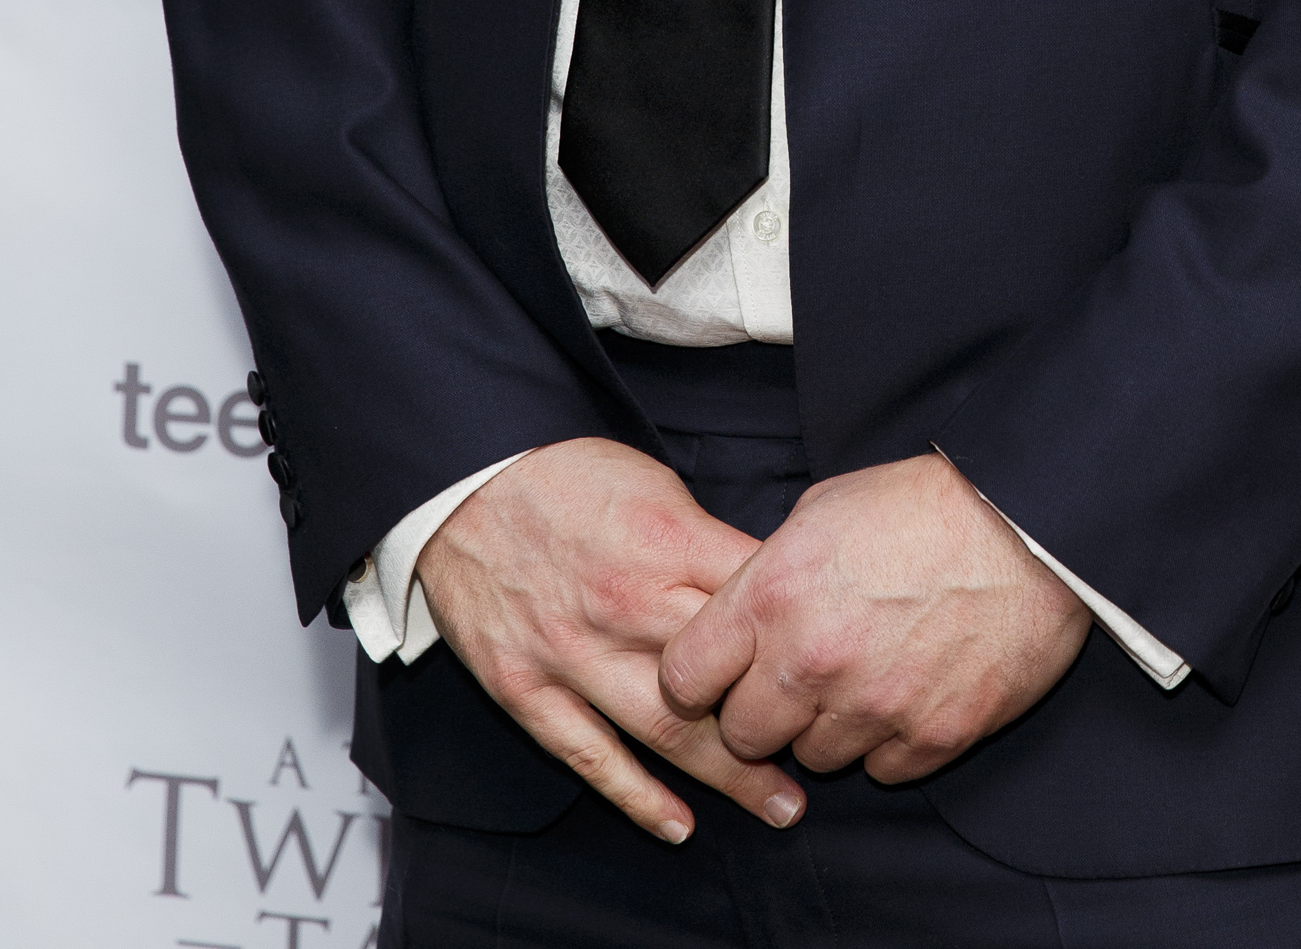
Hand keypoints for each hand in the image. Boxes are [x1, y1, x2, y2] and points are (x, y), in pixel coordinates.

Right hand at [417, 436, 807, 843]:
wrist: (464, 481)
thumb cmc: (566, 475)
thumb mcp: (655, 484)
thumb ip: (707, 542)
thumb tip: (765, 585)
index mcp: (666, 542)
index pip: (757, 602)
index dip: (803, 633)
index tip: (836, 660)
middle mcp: (626, 605)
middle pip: (725, 676)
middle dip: (783, 717)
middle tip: (829, 747)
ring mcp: (574, 654)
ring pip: (668, 730)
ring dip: (731, 775)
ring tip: (783, 805)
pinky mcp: (528, 689)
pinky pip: (590, 757)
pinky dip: (637, 797)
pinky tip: (680, 826)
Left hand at [658, 452, 1091, 783]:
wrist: (1026, 526)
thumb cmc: (923, 505)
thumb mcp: (822, 510)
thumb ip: (770, 573)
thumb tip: (742, 615)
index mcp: (773, 596)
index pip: (683, 677)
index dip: (698, 678)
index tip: (719, 672)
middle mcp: (811, 661)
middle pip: (742, 735)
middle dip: (761, 711)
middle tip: (799, 676)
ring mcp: (872, 706)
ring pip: (813, 758)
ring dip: (829, 726)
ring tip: (866, 672)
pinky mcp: (931, 738)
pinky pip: (881, 769)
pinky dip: (889, 740)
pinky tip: (910, 689)